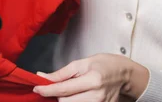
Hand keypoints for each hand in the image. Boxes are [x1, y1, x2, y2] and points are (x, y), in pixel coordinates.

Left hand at [32, 53, 147, 101]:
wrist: (124, 74)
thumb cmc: (104, 64)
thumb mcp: (83, 62)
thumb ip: (62, 73)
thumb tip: (42, 77)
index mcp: (93, 80)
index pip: (64, 89)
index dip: (48, 90)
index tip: (37, 88)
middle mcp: (97, 96)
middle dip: (59, 95)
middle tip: (61, 86)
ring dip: (66, 100)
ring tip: (73, 90)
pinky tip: (78, 96)